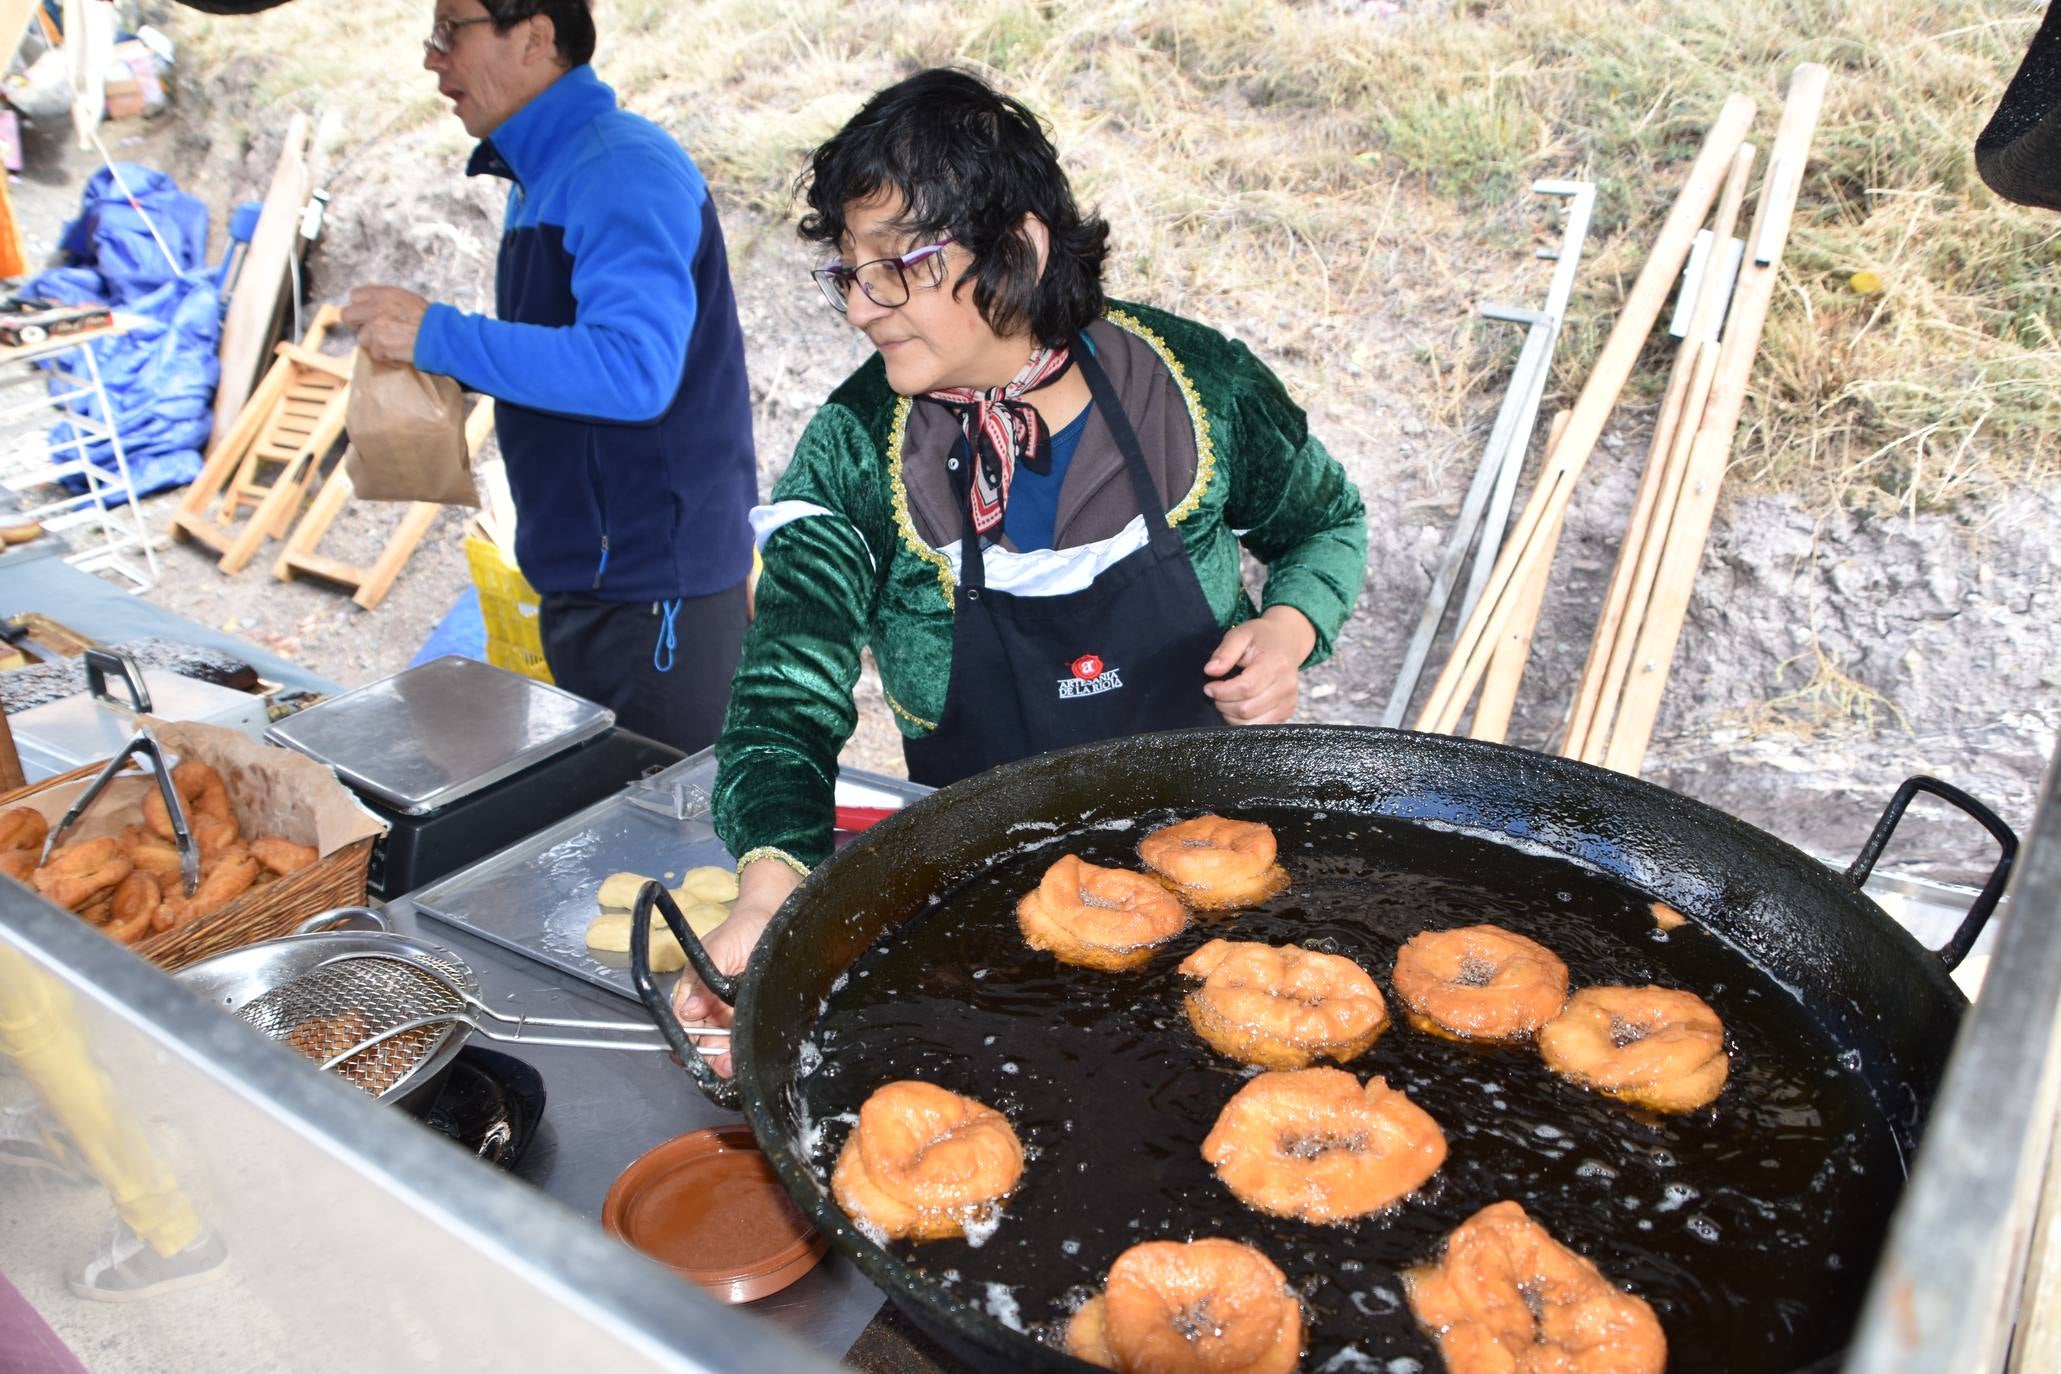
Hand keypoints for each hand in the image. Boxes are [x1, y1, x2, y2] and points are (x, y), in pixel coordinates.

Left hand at [341, 286, 431, 365]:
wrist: (440, 336)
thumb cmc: (429, 319)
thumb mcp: (408, 299)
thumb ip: (386, 301)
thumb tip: (371, 307)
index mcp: (383, 294)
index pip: (355, 295)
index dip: (360, 306)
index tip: (366, 314)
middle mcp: (375, 308)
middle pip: (347, 315)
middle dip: (357, 324)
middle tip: (370, 330)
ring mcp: (375, 327)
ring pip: (362, 338)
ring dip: (374, 343)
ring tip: (393, 342)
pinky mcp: (379, 345)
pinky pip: (375, 353)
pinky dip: (385, 355)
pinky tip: (399, 350)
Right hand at [669, 858, 802, 1076]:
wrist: (777, 913)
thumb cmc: (745, 926)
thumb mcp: (720, 949)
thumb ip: (704, 980)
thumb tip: (689, 1011)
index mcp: (696, 990)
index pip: (685, 1024)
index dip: (692, 1043)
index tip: (704, 1054)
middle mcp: (712, 1003)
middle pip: (706, 1039)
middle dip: (713, 1056)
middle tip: (725, 1065)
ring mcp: (734, 1009)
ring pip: (726, 1041)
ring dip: (730, 1055)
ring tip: (737, 1064)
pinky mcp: (755, 1009)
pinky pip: (748, 1032)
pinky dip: (748, 1044)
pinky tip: (753, 1050)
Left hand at [1203, 606, 1316, 724]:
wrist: (1287, 641)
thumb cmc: (1261, 638)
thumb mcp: (1240, 634)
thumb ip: (1224, 652)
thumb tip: (1210, 671)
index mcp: (1276, 663)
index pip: (1245, 688)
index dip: (1222, 691)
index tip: (1209, 686)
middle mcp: (1287, 685)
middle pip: (1247, 709)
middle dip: (1223, 704)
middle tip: (1216, 693)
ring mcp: (1289, 702)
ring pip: (1252, 723)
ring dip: (1231, 715)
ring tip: (1227, 699)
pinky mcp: (1287, 712)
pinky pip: (1260, 727)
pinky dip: (1243, 722)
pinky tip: (1238, 705)